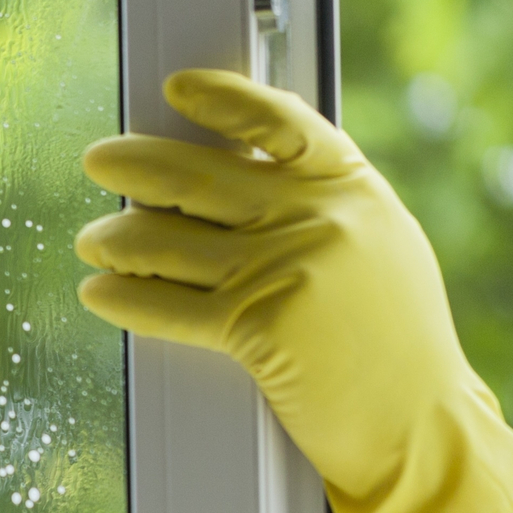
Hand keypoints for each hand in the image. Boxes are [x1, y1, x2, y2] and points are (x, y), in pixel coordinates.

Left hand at [75, 69, 512, 512]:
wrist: (421, 423)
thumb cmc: (395, 344)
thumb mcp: (379, 251)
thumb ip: (322, 209)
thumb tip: (242, 175)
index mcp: (353, 190)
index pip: (282, 123)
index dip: (225, 101)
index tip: (178, 89)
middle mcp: (321, 221)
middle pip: (207, 179)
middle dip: (140, 166)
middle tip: (98, 159)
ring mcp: (289, 272)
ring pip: (176, 243)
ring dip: (119, 239)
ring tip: (91, 240)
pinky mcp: (259, 331)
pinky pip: (170, 306)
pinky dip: (126, 298)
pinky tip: (97, 292)